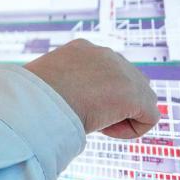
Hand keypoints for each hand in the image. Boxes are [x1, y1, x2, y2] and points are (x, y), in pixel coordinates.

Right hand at [23, 39, 159, 138]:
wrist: (36, 102)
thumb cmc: (31, 100)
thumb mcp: (45, 84)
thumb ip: (63, 84)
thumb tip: (63, 100)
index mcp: (82, 49)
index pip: (106, 72)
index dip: (95, 95)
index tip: (74, 105)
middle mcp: (105, 54)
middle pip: (131, 83)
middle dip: (115, 104)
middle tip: (86, 115)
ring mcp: (122, 71)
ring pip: (142, 101)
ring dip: (121, 117)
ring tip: (94, 122)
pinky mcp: (134, 93)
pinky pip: (148, 118)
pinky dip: (129, 130)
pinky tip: (103, 129)